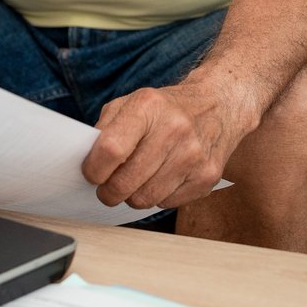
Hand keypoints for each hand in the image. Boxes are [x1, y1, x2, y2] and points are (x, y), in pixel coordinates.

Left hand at [81, 82, 256, 209]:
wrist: (219, 106)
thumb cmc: (166, 108)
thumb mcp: (131, 103)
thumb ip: (105, 130)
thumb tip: (88, 165)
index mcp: (149, 106)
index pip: (110, 150)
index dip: (94, 169)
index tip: (92, 172)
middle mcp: (175, 129)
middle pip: (124, 183)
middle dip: (108, 191)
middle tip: (108, 185)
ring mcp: (194, 156)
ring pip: (144, 199)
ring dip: (133, 195)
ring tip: (136, 179)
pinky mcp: (207, 177)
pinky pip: (166, 204)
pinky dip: (157, 196)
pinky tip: (162, 176)